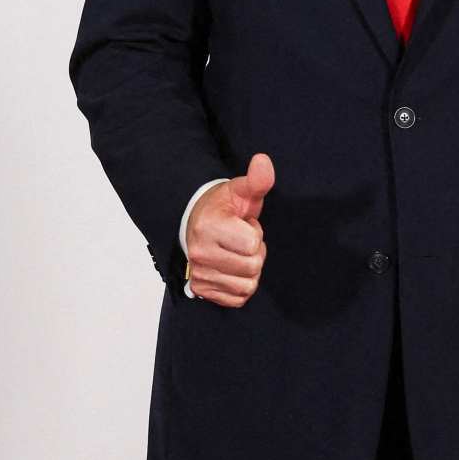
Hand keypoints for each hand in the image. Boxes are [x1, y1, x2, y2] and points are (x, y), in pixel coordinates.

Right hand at [184, 153, 274, 306]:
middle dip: (254, 253)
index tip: (243, 224)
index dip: (255, 233)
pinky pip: (238, 299)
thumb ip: (257, 180)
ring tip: (236, 253)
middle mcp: (200, 253)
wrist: (194, 223)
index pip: (252, 244)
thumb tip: (264, 161)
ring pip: (247, 285)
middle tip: (241, 240)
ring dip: (249, 271)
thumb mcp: (240, 191)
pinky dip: (240, 286)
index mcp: (209, 227)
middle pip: (252, 267)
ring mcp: (200, 273)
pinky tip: (232, 269)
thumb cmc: (222, 208)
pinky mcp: (203, 289)